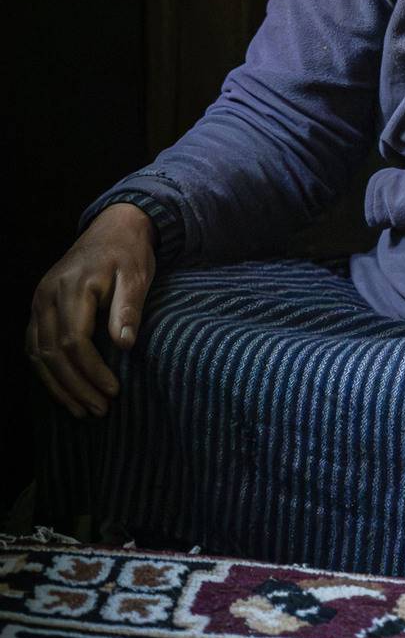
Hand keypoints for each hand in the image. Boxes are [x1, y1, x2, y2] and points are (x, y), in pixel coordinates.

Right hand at [26, 204, 156, 418]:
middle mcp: (46, 295)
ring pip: (38, 353)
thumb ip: (128, 308)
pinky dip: (46, 372)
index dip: (92, 370)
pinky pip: (33, 345)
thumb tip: (124, 344)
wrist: (113, 228)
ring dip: (59, 386)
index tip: (113, 391)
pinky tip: (63, 391)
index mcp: (72, 287)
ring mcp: (38, 301)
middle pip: (52, 352)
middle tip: (100, 410)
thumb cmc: (129, 253)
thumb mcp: (137, 275)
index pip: (74, 341)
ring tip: (83, 410)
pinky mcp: (39, 307)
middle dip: (76, 386)